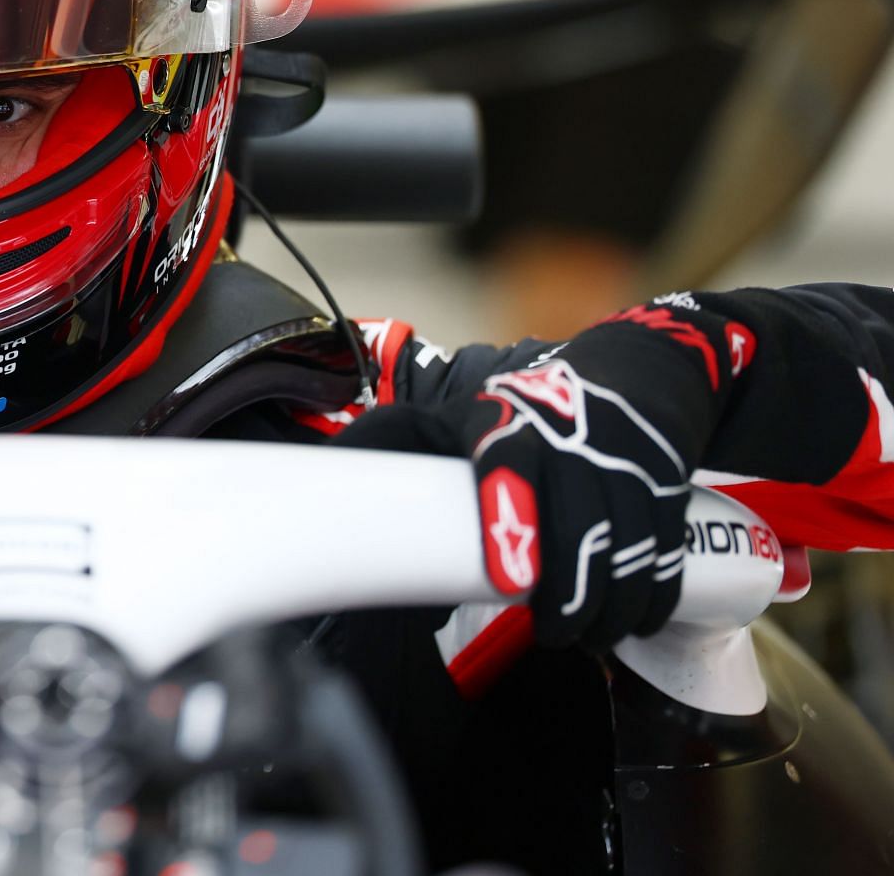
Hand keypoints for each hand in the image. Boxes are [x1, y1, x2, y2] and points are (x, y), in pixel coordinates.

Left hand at [340, 307, 732, 649]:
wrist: (633, 373)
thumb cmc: (528, 410)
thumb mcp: (469, 417)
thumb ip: (418, 464)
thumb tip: (345, 510)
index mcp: (507, 422)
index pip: (506, 467)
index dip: (509, 521)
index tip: (511, 582)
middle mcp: (568, 439)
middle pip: (577, 525)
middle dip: (570, 592)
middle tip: (553, 632)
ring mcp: (622, 461)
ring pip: (626, 546)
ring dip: (613, 604)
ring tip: (591, 636)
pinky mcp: (666, 484)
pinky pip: (665, 548)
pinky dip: (655, 592)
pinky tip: (639, 618)